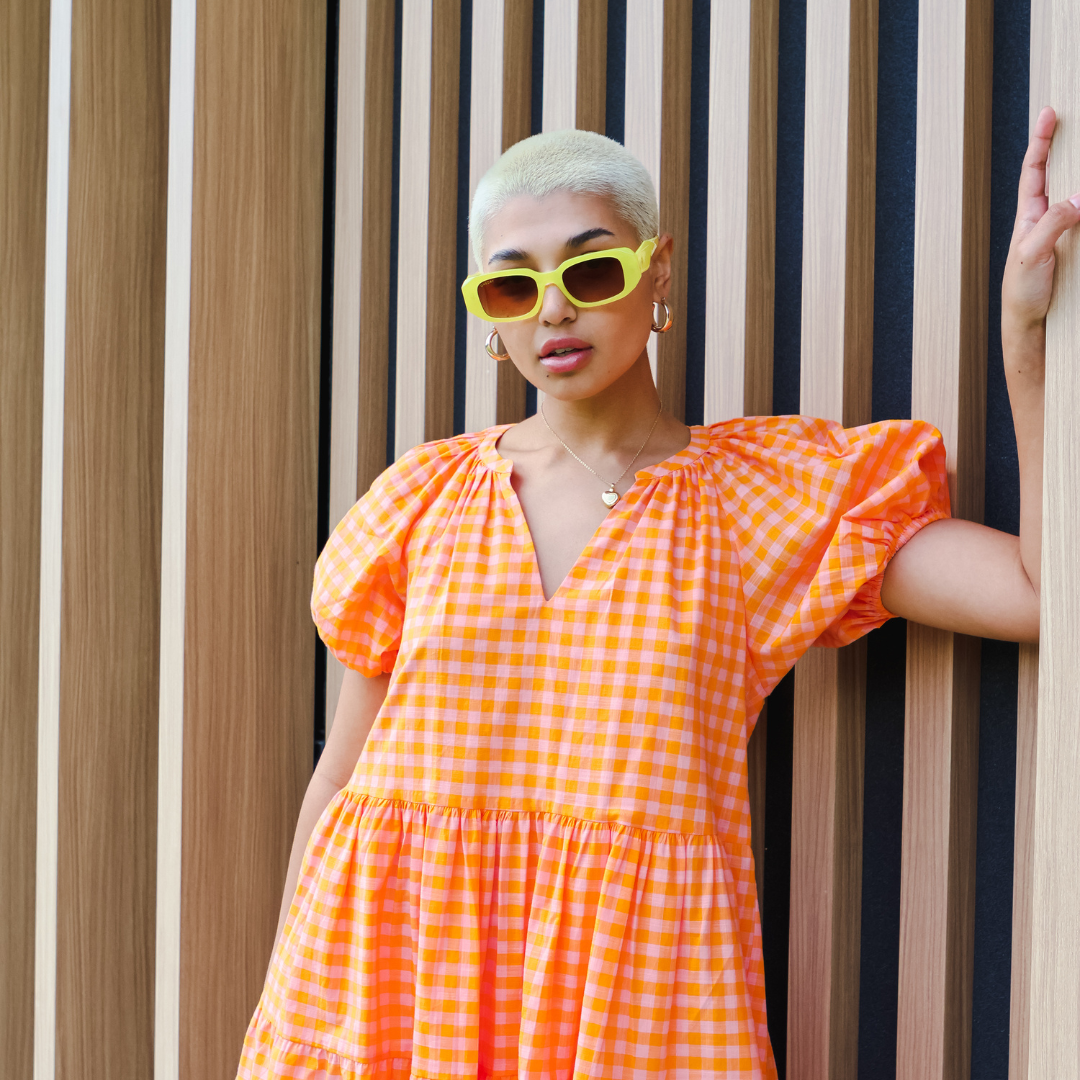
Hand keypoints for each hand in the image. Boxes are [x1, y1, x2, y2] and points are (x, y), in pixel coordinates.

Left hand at [1001, 107, 1079, 350]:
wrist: (1031, 325)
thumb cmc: (1023, 292)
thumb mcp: (1032, 254)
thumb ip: (1055, 223)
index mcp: (1029, 217)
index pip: (1034, 171)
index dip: (1041, 141)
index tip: (1049, 113)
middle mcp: (1046, 219)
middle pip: (1058, 174)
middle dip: (1066, 145)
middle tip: (1075, 117)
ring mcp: (1063, 232)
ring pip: (1076, 193)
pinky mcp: (1078, 246)